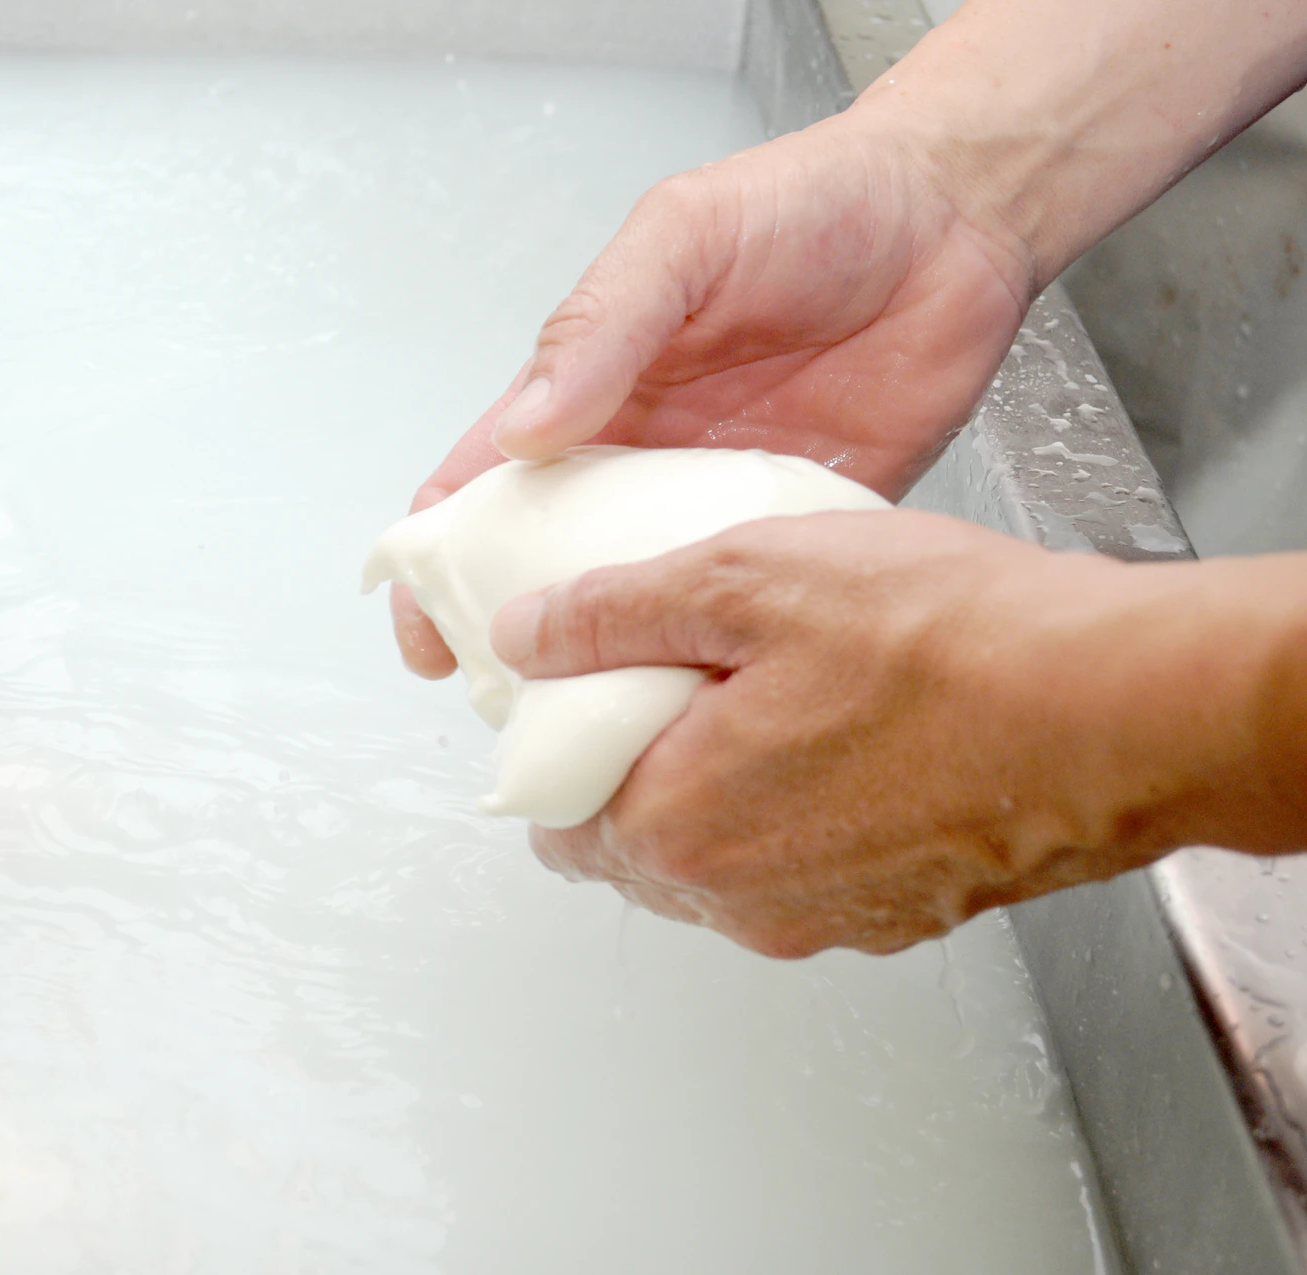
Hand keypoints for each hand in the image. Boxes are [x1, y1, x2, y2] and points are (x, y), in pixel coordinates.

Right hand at [391, 117, 1033, 676]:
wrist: (959, 215)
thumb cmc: (811, 202)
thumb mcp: (681, 240)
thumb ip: (601, 325)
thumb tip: (519, 428)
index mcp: (595, 389)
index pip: (490, 485)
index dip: (442, 559)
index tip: (420, 628)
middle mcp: (646, 456)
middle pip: (556, 564)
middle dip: (518, 634)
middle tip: (508, 706)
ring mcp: (720, 499)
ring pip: (645, 598)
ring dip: (616, 657)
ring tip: (594, 726)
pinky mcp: (804, 525)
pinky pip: (749, 599)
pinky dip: (720, 645)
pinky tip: (704, 694)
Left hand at [481, 512, 1219, 957]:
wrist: (1125, 709)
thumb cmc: (950, 646)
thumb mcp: (742, 578)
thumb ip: (610, 611)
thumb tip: (528, 634)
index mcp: (677, 829)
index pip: (554, 817)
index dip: (560, 744)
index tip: (590, 687)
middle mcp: (741, 900)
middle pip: (635, 845)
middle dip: (636, 769)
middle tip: (676, 679)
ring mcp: (824, 917)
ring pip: (722, 862)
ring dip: (721, 791)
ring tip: (767, 694)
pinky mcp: (900, 912)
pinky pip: (808, 868)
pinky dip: (802, 813)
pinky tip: (846, 733)